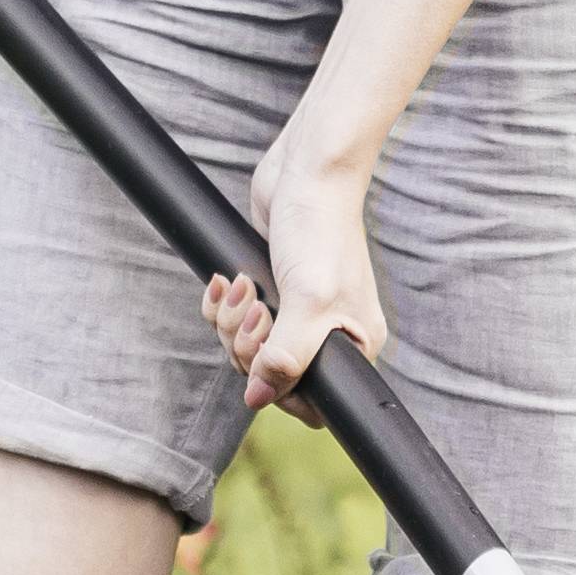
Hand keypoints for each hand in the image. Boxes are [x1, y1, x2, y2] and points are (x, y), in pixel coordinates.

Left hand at [200, 139, 385, 428]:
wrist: (305, 172)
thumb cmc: (320, 232)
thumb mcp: (308, 302)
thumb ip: (285, 358)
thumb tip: (258, 398)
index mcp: (354, 344)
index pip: (313, 402)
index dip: (279, 390)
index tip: (265, 359)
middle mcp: (327, 333)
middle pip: (270, 376)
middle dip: (248, 346)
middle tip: (255, 308)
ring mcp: (296, 312)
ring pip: (246, 348)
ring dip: (231, 322)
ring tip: (240, 286)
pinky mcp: (269, 289)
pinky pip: (233, 320)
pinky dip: (222, 306)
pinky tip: (224, 281)